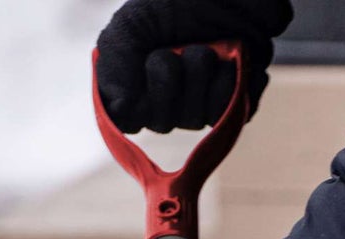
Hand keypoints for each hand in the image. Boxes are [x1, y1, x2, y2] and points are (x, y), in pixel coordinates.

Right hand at [95, 0, 292, 133]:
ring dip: (199, 73)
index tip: (145, 59)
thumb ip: (115, 59)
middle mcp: (163, 106)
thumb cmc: (182, 4)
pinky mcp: (229, 112)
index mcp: (133, 85)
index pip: (124, 119)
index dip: (134, 95)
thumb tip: (120, 108)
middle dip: (168, 74)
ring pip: (191, 119)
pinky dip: (225, 82)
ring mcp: (196, 111)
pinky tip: (228, 61)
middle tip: (177, 46)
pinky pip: (221, 116)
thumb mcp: (135, 19)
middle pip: (159, 122)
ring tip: (205, 48)